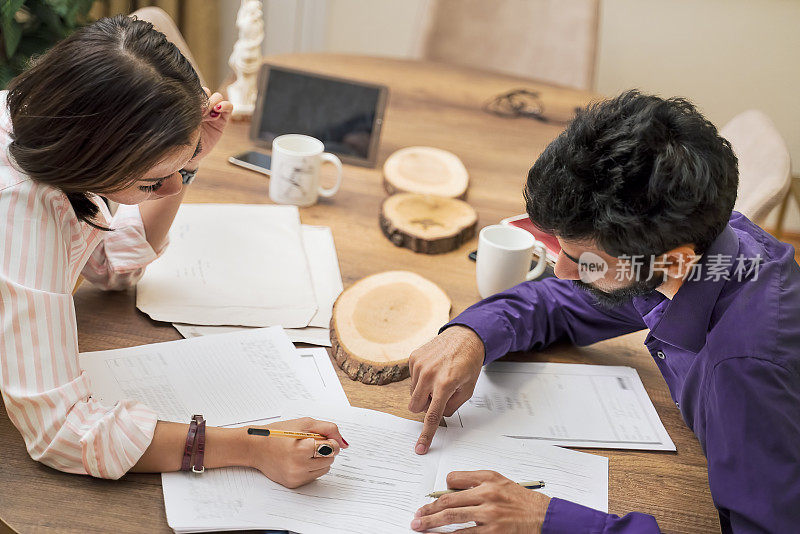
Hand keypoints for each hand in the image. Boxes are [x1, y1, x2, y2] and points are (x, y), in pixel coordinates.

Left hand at [184, 87, 233, 169]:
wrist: (189, 155)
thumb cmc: (181, 138)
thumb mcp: (180, 121)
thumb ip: (185, 109)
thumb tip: (185, 95)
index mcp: (190, 103)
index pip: (194, 89)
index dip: (194, 94)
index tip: (189, 105)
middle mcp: (202, 106)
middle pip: (207, 91)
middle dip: (204, 100)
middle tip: (199, 112)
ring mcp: (213, 112)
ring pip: (217, 97)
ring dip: (213, 103)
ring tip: (207, 115)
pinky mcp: (223, 119)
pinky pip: (229, 107)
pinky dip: (225, 106)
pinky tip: (217, 112)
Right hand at [247, 417, 347, 487]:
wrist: (255, 448)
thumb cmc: (279, 433)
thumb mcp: (305, 423)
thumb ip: (328, 429)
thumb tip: (344, 444)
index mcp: (301, 449)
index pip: (333, 448)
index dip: (328, 440)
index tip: (319, 438)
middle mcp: (298, 466)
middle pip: (330, 459)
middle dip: (324, 450)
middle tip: (308, 443)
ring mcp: (296, 477)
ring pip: (325, 469)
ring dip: (319, 459)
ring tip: (303, 452)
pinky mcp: (294, 484)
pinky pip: (314, 476)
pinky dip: (311, 468)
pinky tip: (298, 460)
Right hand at [408, 325, 483, 453]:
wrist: (465, 336)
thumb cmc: (468, 362)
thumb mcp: (468, 389)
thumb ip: (452, 406)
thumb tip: (438, 415)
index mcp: (445, 384)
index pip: (432, 415)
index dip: (426, 434)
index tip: (420, 447)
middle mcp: (428, 374)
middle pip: (415, 406)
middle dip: (425, 406)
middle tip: (440, 396)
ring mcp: (419, 365)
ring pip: (413, 393)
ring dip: (424, 392)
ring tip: (439, 378)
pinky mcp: (413, 358)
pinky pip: (412, 379)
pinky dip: (422, 379)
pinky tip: (434, 369)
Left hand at [411, 471, 550, 532]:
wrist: (543, 517)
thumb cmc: (522, 501)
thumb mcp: (500, 482)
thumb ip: (477, 483)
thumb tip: (452, 490)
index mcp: (488, 479)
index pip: (454, 480)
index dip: (441, 489)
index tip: (432, 498)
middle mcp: (487, 495)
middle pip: (449, 501)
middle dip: (429, 509)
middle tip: (417, 516)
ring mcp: (489, 515)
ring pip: (452, 518)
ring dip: (432, 523)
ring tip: (420, 526)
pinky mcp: (492, 533)